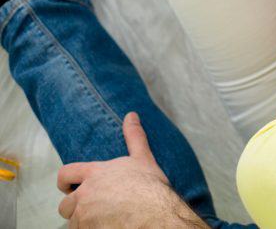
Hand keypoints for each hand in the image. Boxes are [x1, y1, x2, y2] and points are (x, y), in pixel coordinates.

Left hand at [57, 112, 204, 227]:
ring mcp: (83, 214)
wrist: (154, 213)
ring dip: (83, 222)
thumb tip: (132, 114)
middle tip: (93, 209)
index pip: (66, 173)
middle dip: (75, 207)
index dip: (65, 182)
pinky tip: (106, 227)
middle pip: (66, 204)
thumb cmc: (150, 187)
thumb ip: (134, 136)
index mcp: (95, 173)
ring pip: (73, 221)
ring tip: (102, 220)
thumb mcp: (143, 158)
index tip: (68, 187)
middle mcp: (84, 193)